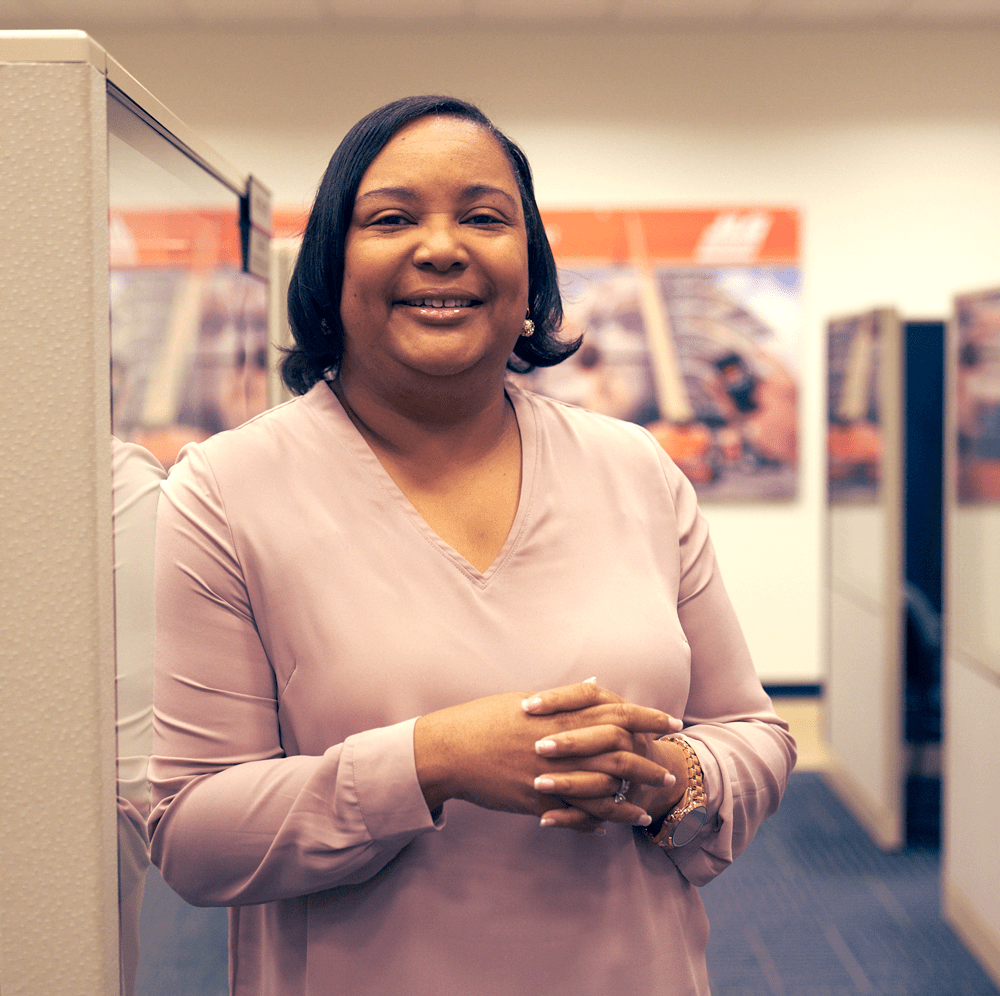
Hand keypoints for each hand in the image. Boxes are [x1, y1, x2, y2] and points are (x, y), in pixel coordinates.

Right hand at [413, 681, 680, 829]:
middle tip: (669, 769)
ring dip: (633, 794)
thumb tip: (596, 683)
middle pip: (619, 752)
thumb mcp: (526, 700)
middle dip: (649, 760)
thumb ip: (565, 696)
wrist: (450, 749)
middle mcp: (562, 742)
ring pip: (604, 786)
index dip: (648, 718)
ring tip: (653, 800)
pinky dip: (601, 817)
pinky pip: (579, 812)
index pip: (617, 713)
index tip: (671, 722)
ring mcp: (552, 772)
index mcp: (561, 714)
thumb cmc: (485, 719)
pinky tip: (617, 823)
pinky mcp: (539, 798)